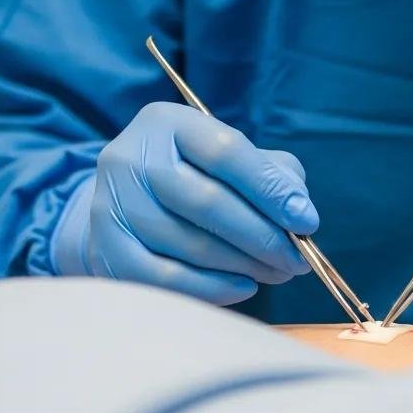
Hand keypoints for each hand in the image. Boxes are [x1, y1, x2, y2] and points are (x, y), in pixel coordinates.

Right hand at [85, 102, 317, 305]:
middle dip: (263, 237)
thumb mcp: (233, 157)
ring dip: (244, 266)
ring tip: (276, 273)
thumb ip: (274, 173)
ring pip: (189, 244)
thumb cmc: (196, 176)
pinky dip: (211, 288)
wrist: (127, 200)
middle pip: (207, 202)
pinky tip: (243, 287)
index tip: (306, 222)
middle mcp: (130, 158)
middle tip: (298, 260)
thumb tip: (299, 212)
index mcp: (167, 123)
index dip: (271, 189)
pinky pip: (164, 279)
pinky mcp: (106, 249)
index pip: (226, 152)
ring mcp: (111, 205)